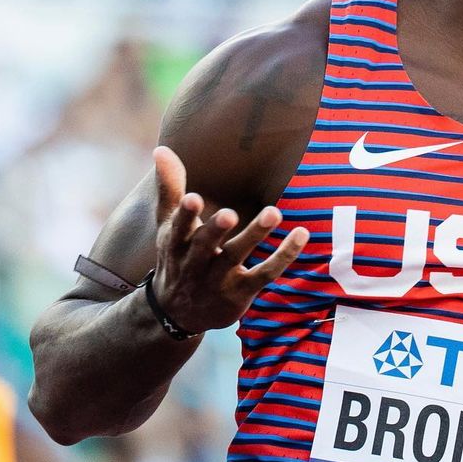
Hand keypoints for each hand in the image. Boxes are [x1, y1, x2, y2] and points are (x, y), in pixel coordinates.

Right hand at [151, 145, 308, 335]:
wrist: (179, 313)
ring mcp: (218, 280)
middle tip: (230, 212)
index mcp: (175, 243)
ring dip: (255, 235)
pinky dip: (284, 255)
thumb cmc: (177, 257)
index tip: (192, 198)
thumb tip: (161, 148)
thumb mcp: (169, 226)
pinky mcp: (241, 292)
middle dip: (216, 230)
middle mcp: (194, 263)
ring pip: (237, 257)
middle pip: (204, 246)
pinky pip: (266, 273)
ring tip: (273, 212)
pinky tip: (301, 234)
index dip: (184, 215)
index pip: (178, 228)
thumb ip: (170, 188)